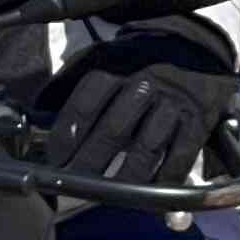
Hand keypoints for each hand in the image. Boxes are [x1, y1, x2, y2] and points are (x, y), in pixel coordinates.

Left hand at [41, 28, 237, 184]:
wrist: (196, 42)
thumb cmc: (137, 59)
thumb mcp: (102, 57)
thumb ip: (72, 81)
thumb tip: (40, 110)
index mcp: (115, 69)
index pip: (84, 106)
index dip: (66, 137)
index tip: (55, 160)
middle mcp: (145, 85)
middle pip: (113, 131)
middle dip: (90, 163)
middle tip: (76, 186)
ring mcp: (174, 103)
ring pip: (147, 148)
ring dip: (125, 177)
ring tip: (110, 197)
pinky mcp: (199, 119)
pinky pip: (182, 154)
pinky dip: (165, 177)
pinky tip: (150, 194)